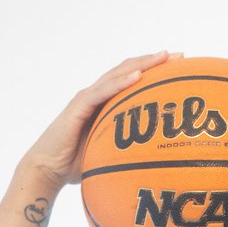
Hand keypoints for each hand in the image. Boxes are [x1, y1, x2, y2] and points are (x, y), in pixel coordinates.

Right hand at [20, 51, 175, 190]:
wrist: (47, 170)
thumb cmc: (77, 165)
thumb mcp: (110, 154)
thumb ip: (129, 150)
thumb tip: (158, 162)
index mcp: (104, 103)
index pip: (132, 80)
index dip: (154, 72)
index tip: (179, 68)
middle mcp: (96, 95)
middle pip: (128, 70)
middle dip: (154, 61)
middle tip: (180, 56)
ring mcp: (86, 98)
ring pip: (117, 75)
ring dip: (142, 64)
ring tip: (164, 57)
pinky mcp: (78, 106)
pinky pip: (102, 92)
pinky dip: (120, 82)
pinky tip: (138, 76)